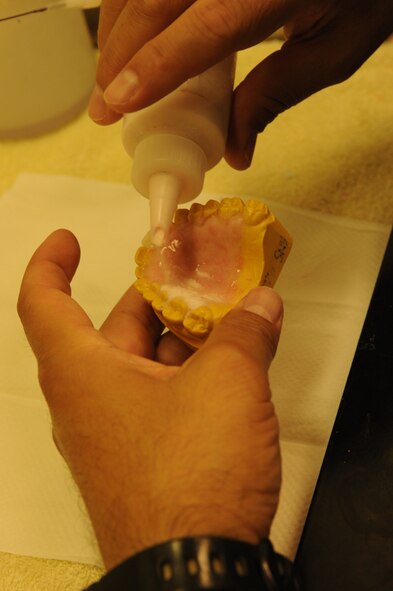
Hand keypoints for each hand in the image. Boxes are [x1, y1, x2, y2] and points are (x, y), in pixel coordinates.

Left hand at [18, 230, 283, 569]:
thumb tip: (261, 305)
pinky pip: (162, 398)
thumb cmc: (188, 479)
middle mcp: (90, 401)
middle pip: (115, 328)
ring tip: (231, 317)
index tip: (68, 240)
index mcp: (83, 373)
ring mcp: (118, 432)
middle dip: (158, 297)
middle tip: (198, 276)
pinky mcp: (146, 458)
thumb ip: (245, 333)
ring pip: (145, 364)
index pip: (42, 303)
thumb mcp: (228, 383)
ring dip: (184, 338)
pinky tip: (232, 367)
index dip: (52, 263)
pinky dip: (191, 375)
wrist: (194, 570)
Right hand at [88, 0, 392, 168]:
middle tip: (103, 105)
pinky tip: (128, 28)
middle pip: (154, 2)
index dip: (152, 68)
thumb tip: (234, 152)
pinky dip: (131, 2)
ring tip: (108, 74)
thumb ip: (276, 96)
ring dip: (116, 27)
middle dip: (118, 56)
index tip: (117, 104)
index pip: (200, 32)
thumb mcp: (333, 51)